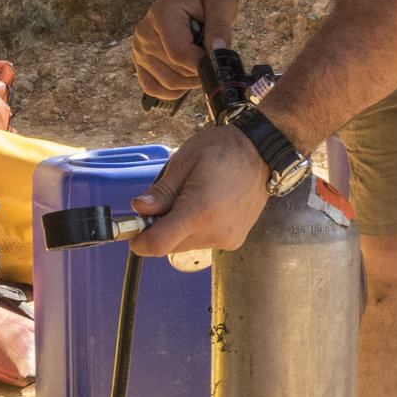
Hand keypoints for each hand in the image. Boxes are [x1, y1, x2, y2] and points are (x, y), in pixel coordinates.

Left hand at [130, 125, 267, 255]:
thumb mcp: (183, 162)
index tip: (134, 230)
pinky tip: (206, 205)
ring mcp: (227, 238)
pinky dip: (196, 229)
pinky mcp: (234, 240)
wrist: (261, 152)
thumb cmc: (223, 150)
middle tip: (165, 201)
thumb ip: (161, 192)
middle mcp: (215, 231)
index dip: (140, 241)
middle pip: (170, 246)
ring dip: (178, 228)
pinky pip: (203, 241)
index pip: (158, 244)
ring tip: (191, 198)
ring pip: (185, 244)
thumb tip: (140, 209)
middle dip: (160, 228)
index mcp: (199, 211)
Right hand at [132, 0, 238, 101]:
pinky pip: (155, 89)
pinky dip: (175, 89)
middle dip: (199, 70)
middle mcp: (144, 32)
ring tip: (198, 59)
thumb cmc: (205, 1)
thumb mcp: (220, 3)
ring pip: (169, 84)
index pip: (179, 53)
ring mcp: (139, 49)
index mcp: (161, 14)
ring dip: (190, 80)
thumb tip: (218, 51)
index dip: (202, 64)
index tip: (217, 59)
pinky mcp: (139, 63)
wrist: (189, 0)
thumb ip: (220, 27)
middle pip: (176, 72)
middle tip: (208, 53)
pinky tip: (186, 75)